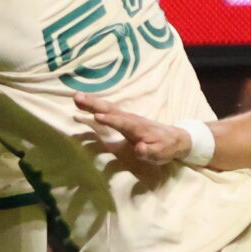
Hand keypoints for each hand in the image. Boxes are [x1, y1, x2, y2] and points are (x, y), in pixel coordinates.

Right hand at [75, 94, 189, 165]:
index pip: (123, 123)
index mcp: (139, 128)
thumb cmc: (165, 148)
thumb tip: (139, 148)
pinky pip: (108, 109)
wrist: (174, 138)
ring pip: (108, 107)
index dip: (111, 120)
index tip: (97, 117)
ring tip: (76, 97)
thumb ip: (149, 152)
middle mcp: (131, 119)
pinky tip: (82, 103)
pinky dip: (95, 105)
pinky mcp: (123, 118)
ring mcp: (126, 117)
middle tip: (77, 98)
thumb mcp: (160, 154)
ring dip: (92, 102)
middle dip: (95, 104)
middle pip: (111, 110)